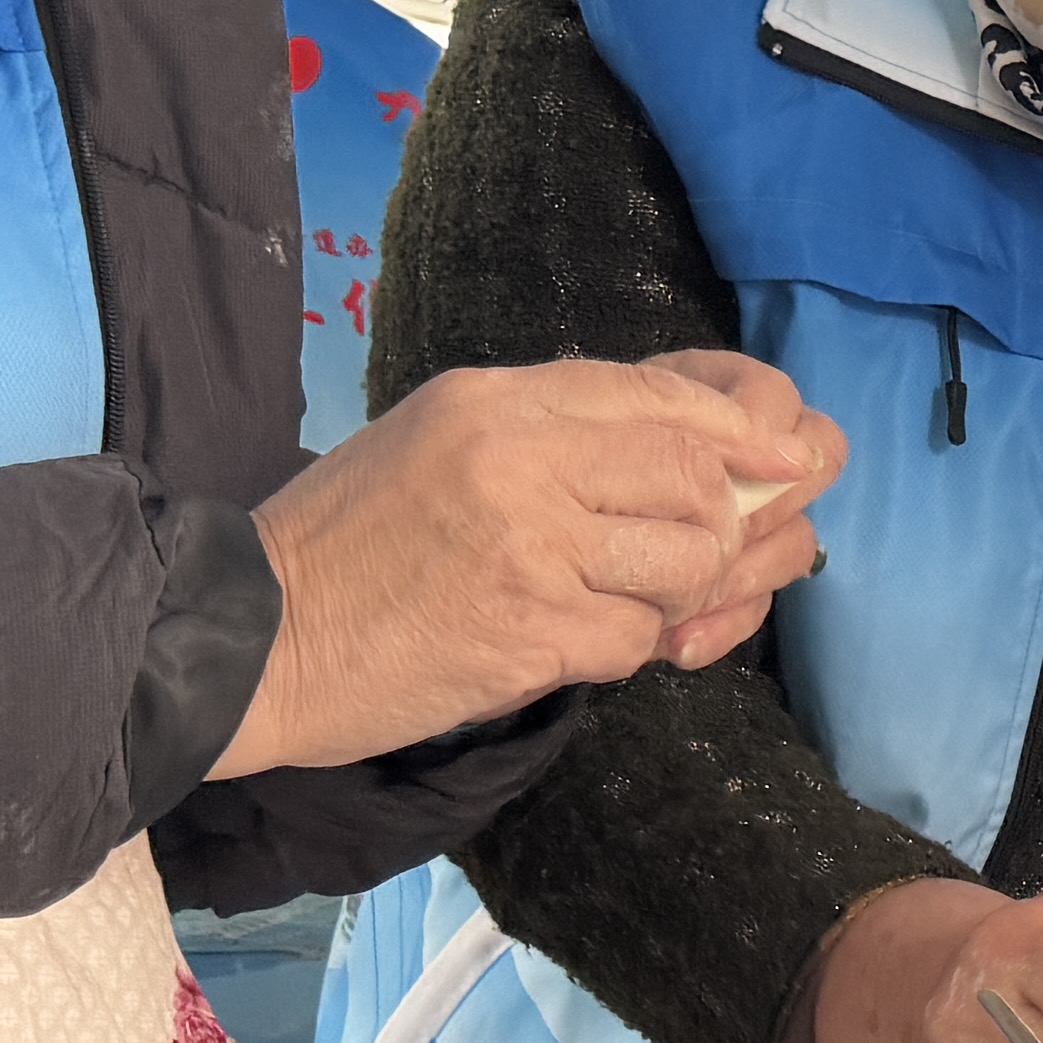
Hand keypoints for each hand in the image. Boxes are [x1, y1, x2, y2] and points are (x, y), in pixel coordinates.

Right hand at [218, 352, 840, 774]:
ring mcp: (529, 547)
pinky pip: (634, 637)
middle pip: (694, 474)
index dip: (740, 425)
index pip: (659, 395)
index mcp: (497, 400)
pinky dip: (627, 647)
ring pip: (681, 560)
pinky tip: (580, 644)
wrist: (251, 636)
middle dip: (723, 520)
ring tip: (629, 602)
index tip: (790, 456)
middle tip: (707, 552)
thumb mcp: (438, 439)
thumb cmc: (346, 540)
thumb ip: (551, 431)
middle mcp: (520, 459)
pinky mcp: (528, 634)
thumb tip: (684, 441)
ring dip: (677, 592)